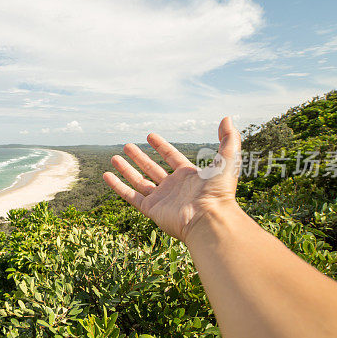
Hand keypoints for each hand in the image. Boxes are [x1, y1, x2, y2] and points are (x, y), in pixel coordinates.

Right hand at [103, 116, 240, 242]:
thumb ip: (228, 139)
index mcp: (189, 176)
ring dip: (126, 169)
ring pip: (139, 181)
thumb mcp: (228, 159)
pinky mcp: (152, 210)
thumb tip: (227, 118)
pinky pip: (131, 196)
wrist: (210, 219)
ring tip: (114, 157)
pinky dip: (118, 186)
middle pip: (152, 169)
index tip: (150, 136)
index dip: (161, 146)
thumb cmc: (219, 191)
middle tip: (127, 145)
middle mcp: (173, 187)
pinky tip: (107, 175)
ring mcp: (162, 199)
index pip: (172, 157)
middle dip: (140, 157)